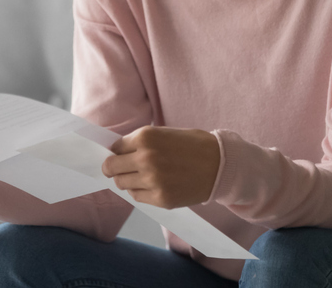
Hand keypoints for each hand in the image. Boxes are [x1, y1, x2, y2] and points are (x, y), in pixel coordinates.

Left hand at [101, 126, 219, 208]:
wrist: (220, 164)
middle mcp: (145, 158)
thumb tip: (114, 153)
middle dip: (114, 168)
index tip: (122, 155)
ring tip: (143, 176)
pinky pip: (136, 197)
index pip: (114, 148)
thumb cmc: (191, 145)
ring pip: (122, 184)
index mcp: (145, 137)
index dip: (117, 152)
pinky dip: (140, 191)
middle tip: (123, 168)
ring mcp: (153, 180)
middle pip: (111, 168)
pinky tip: (153, 184)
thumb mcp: (162, 133)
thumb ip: (139, 142)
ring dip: (128, 180)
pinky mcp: (161, 199)